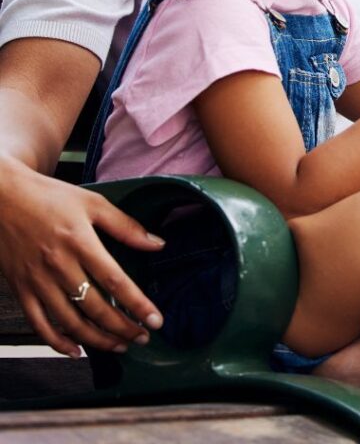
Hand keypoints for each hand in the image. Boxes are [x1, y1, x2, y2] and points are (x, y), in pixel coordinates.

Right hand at [0, 157, 164, 356]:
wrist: (2, 199)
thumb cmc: (50, 196)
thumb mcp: (93, 203)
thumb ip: (125, 226)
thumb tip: (157, 244)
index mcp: (80, 242)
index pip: (115, 281)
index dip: (137, 304)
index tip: (155, 321)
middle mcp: (58, 266)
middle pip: (95, 308)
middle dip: (122, 327)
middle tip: (142, 338)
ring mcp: (37, 281)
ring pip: (69, 322)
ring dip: (97, 339)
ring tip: (119, 345)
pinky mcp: (20, 289)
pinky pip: (39, 324)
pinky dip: (58, 342)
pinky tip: (77, 351)